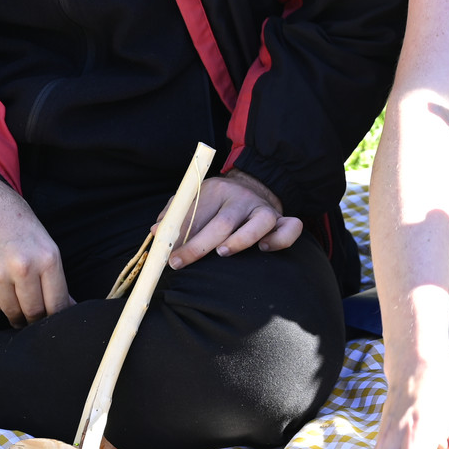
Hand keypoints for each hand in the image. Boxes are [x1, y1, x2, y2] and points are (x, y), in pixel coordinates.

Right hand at [0, 155, 73, 326]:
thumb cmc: (13, 217)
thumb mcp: (43, 240)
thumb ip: (53, 275)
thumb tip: (66, 304)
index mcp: (46, 257)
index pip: (58, 303)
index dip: (59, 316)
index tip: (57, 322)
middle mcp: (22, 268)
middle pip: (34, 312)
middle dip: (37, 318)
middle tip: (36, 316)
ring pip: (11, 311)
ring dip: (15, 309)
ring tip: (14, 293)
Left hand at [166, 170, 302, 268]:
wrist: (252, 186)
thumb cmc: (216, 202)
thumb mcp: (193, 199)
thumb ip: (174, 214)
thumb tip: (157, 232)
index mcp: (217, 189)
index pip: (198, 212)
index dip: (180, 236)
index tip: (168, 256)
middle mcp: (242, 197)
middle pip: (224, 222)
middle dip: (199, 245)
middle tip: (180, 262)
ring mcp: (264, 208)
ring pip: (261, 222)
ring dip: (242, 240)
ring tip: (223, 252)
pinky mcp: (282, 219)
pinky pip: (291, 228)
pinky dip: (280, 240)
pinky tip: (264, 249)